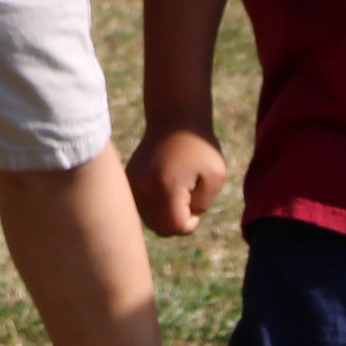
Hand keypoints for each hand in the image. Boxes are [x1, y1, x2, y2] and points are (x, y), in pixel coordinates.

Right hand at [130, 124, 226, 238]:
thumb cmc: (200, 146)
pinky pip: (142, 206)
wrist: (174, 117)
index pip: (176, 227)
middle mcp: (143, 187)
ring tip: (175, 188)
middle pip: (160, 228)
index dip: (192, 220)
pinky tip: (164, 184)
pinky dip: (154, 203)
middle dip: (177, 219)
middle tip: (188, 194)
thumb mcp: (216, 175)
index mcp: (166, 187)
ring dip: (165, 212)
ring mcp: (133, 183)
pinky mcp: (129, 178)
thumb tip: (181, 219)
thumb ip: (202, 205)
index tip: (197, 197)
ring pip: (149, 219)